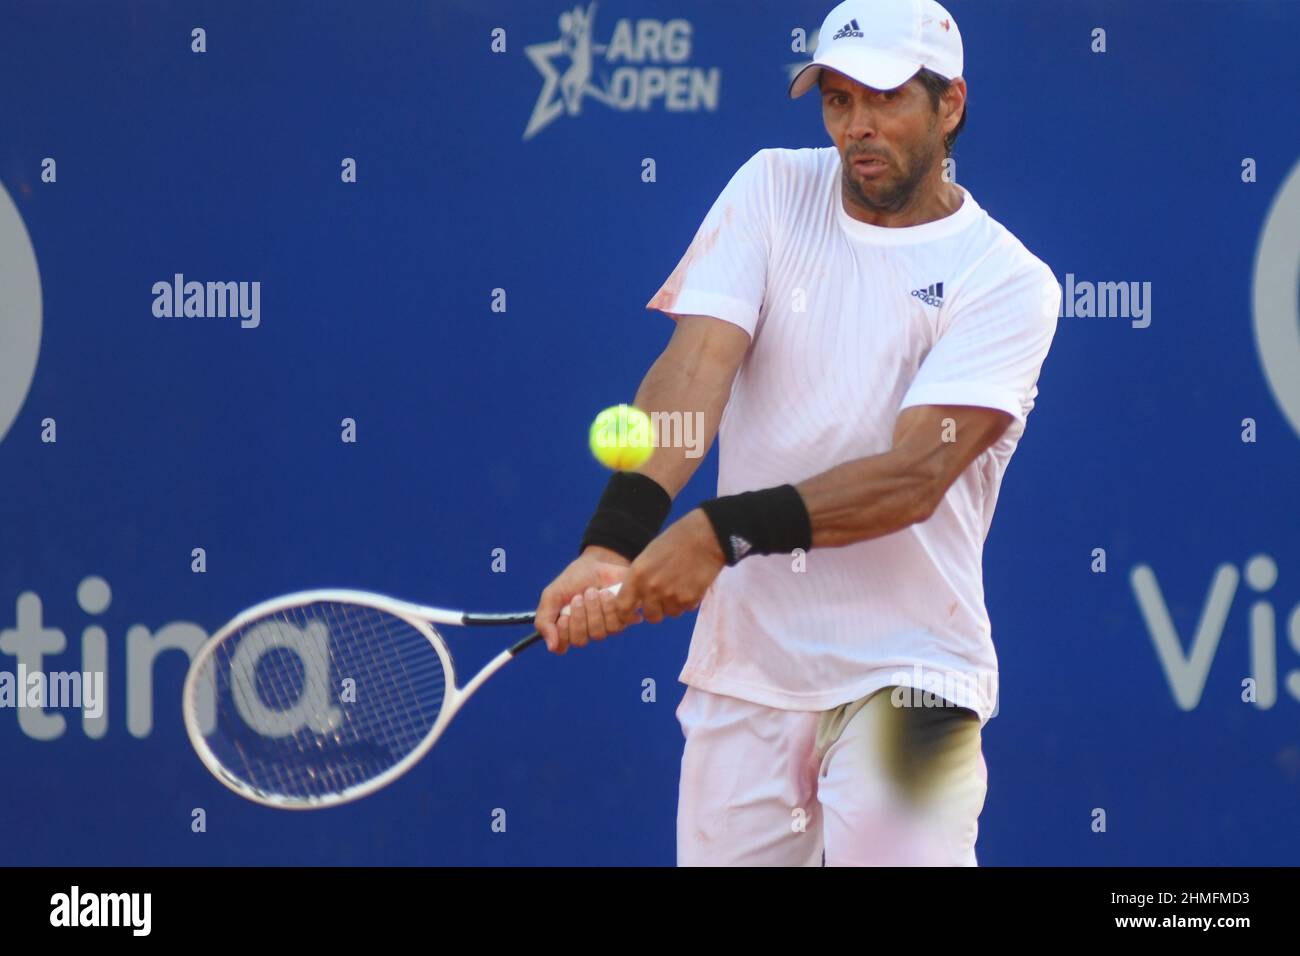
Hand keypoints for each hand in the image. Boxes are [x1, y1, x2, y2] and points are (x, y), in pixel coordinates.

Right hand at [535, 547, 630, 653]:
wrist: (598, 562)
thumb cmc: (573, 579)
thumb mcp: (552, 595)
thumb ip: (544, 620)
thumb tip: (551, 647)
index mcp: (566, 628)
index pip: (561, 646)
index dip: (563, 633)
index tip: (564, 616)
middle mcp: (584, 632)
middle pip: (580, 640)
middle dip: (579, 617)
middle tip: (579, 596)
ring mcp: (604, 627)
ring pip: (599, 633)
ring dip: (594, 610)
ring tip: (594, 591)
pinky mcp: (622, 619)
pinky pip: (617, 625)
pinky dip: (610, 607)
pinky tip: (608, 593)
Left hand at [614, 509, 724, 624]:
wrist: (704, 537)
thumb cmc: (676, 541)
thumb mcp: (648, 556)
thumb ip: (640, 579)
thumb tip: (638, 598)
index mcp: (637, 575)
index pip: (622, 607)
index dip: (626, 615)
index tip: (632, 616)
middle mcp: (651, 588)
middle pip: (650, 616)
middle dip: (656, 610)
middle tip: (663, 598)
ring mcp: (670, 596)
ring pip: (670, 613)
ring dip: (674, 605)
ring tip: (680, 585)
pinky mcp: (688, 600)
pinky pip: (685, 609)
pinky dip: (688, 601)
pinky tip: (691, 584)